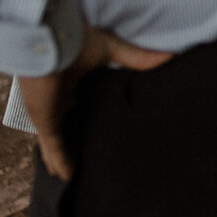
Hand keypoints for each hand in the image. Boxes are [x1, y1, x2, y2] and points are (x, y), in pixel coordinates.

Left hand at [19, 27, 172, 180]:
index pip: (82, 103)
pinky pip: (53, 147)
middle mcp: (60, 99)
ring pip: (58, 140)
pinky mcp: (45, 121)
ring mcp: (50, 112)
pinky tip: (67, 178)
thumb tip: (171, 56)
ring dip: (63, 156)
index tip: (106, 127)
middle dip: (76, 139)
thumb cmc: (72, 38)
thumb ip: (138, 58)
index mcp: (73, 81)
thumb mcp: (110, 50)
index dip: (91, 115)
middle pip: (69, 124)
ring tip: (74, 176)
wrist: (46, 40)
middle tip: (92, 156)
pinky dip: (60, 162)